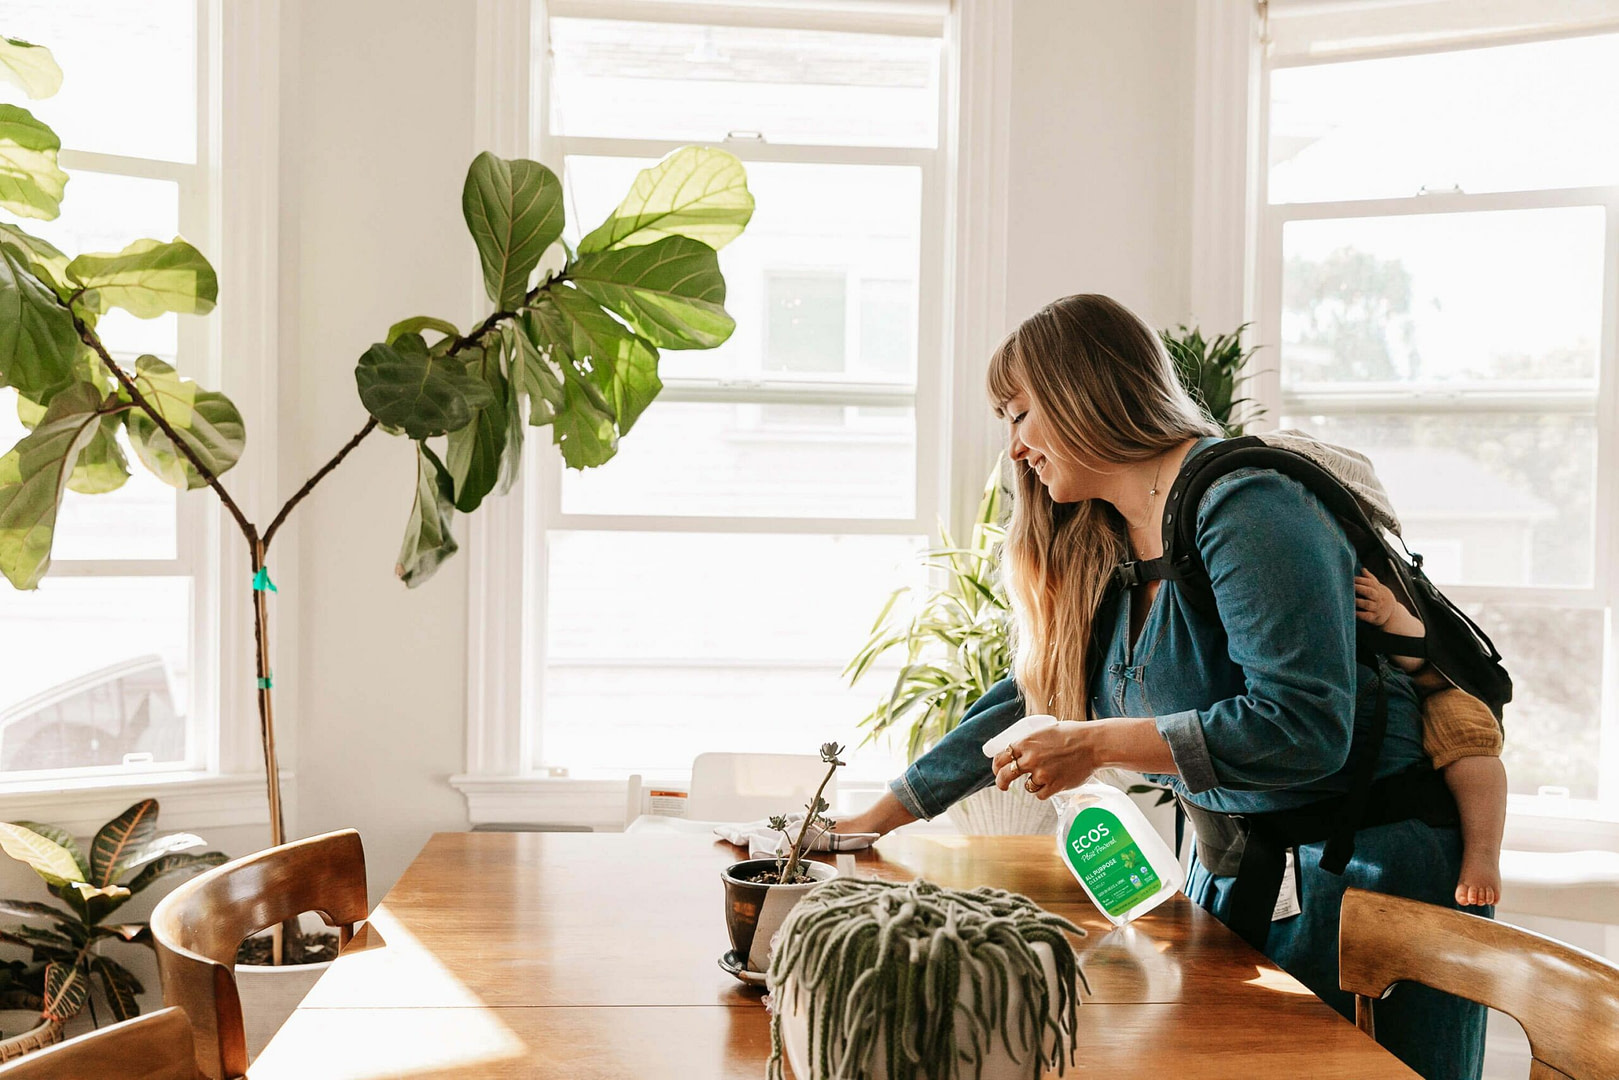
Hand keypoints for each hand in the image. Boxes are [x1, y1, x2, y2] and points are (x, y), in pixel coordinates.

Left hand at [991, 720, 1108, 799]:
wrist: (1093, 744)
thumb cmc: (1072, 734)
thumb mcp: (1046, 732)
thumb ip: (1032, 742)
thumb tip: (1020, 751)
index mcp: (1026, 742)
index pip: (1001, 757)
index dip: (997, 765)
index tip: (997, 770)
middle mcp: (1030, 759)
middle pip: (1005, 775)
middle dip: (1001, 782)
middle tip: (1003, 786)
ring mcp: (1041, 773)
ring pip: (1027, 786)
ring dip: (1033, 784)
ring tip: (1046, 776)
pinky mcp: (1053, 786)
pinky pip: (1040, 794)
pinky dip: (1045, 791)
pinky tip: (1054, 783)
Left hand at [1355, 569, 1424, 637]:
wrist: (1393, 614)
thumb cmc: (1381, 598)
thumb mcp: (1379, 588)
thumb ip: (1370, 579)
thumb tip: (1362, 569)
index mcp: (1379, 590)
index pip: (1370, 583)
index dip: (1360, 580)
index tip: (1350, 578)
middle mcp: (1378, 599)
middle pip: (1369, 592)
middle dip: (1359, 588)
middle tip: (1349, 586)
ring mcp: (1377, 609)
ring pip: (1367, 604)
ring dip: (1358, 601)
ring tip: (1349, 598)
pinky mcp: (1374, 618)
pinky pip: (1367, 616)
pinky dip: (1359, 614)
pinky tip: (1352, 611)